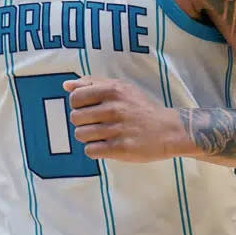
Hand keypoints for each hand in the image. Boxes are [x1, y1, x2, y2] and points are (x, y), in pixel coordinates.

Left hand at [63, 76, 189, 162]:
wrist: (169, 130)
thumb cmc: (141, 108)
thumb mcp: (121, 88)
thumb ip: (93, 83)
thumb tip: (66, 85)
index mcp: (112, 90)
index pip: (75, 97)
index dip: (78, 105)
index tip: (88, 109)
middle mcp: (114, 108)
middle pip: (75, 118)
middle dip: (83, 122)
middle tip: (97, 123)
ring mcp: (117, 129)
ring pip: (80, 135)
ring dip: (88, 137)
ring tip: (103, 135)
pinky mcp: (120, 149)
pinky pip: (90, 151)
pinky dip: (95, 150)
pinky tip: (106, 145)